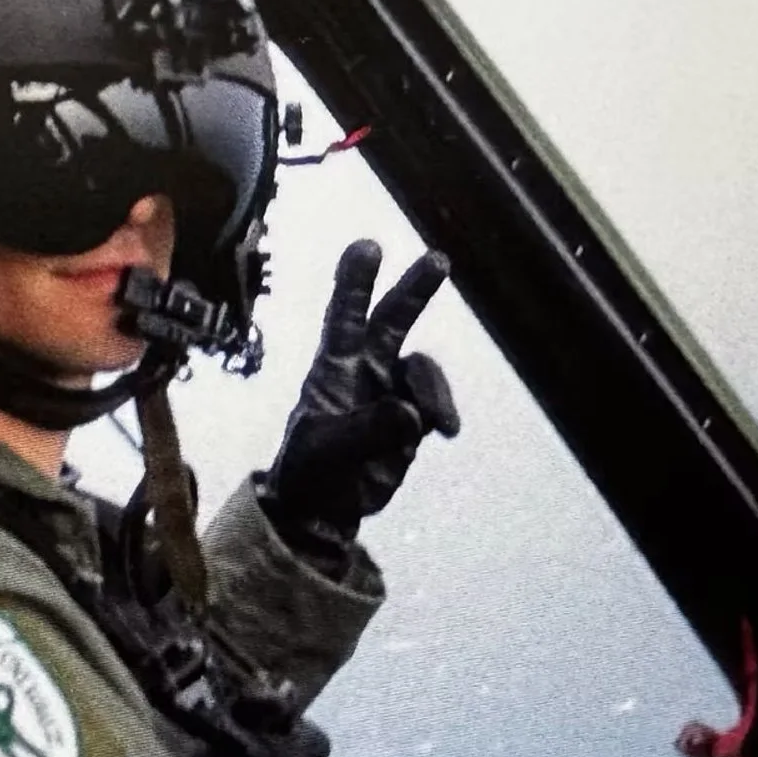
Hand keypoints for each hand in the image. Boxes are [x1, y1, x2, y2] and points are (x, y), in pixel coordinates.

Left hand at [259, 240, 459, 562]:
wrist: (324, 510)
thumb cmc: (310, 473)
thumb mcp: (328, 452)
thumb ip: (368, 431)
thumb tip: (411, 414)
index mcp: (332, 369)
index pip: (343, 317)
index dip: (354, 282)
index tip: (367, 246)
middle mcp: (363, 371)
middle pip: (392, 320)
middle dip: (413, 289)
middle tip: (438, 260)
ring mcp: (390, 392)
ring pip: (424, 369)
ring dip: (435, 389)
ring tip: (441, 425)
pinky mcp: (411, 419)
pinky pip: (437, 403)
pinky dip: (445, 412)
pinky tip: (447, 431)